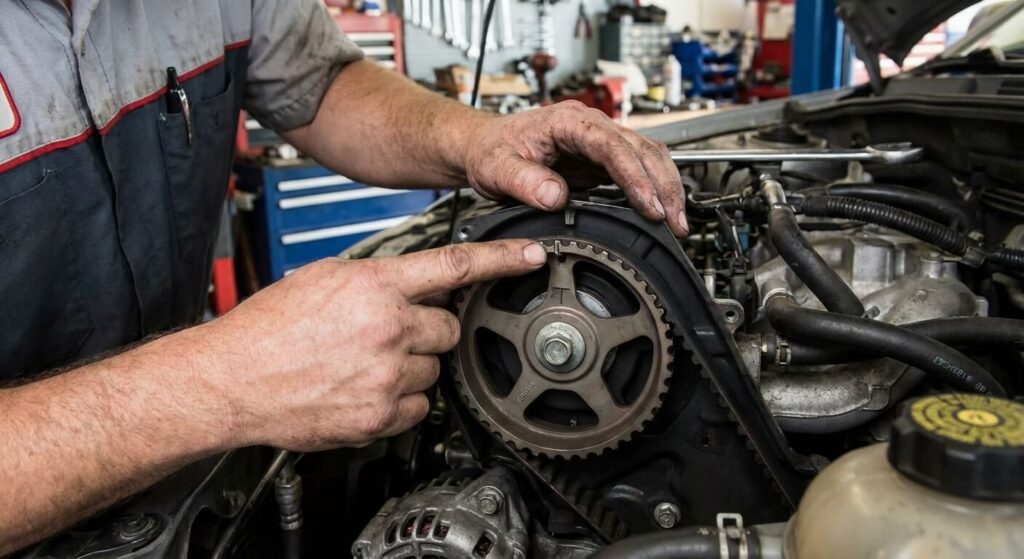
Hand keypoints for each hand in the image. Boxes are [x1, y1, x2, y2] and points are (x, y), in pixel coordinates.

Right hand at [202, 240, 546, 450]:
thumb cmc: (267, 329)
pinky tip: (365, 389)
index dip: (502, 261)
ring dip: (412, 366)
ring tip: (366, 364)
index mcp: (375, 286)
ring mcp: (387, 374)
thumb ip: (374, 279)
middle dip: (428, 330)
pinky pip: (419, 407)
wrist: (231, 379)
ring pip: (434, 370)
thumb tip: (406, 282)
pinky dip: (400, 400)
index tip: (532, 258)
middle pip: (449, 328)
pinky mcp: (380, 414)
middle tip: (389, 334)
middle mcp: (388, 328)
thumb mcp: (322, 279)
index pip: (454, 267)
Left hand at [462, 101, 688, 236]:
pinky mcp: (602, 159)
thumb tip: (555, 197)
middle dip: (664, 186)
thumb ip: (523, 181)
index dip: (635, 177)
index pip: (612, 146)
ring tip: (677, 223)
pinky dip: (654, 190)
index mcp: (567, 122)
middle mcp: (590, 126)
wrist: (483, 146)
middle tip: (675, 222)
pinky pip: (639, 169)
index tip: (649, 206)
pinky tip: (661, 214)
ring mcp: (600, 141)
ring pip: (648, 156)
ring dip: (667, 188)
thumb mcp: (496, 168)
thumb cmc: (490, 150)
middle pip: (643, 149)